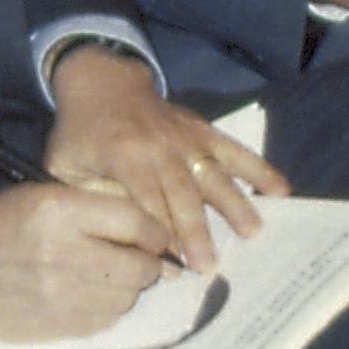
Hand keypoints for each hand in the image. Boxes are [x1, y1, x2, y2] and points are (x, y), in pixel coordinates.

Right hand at [0, 181, 171, 341]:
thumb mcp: (41, 195)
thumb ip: (94, 207)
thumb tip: (150, 232)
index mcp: (60, 211)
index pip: (134, 221)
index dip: (154, 230)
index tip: (156, 235)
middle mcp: (66, 253)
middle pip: (139, 265)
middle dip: (146, 262)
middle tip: (136, 257)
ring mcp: (63, 296)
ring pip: (127, 297)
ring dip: (127, 287)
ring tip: (107, 275)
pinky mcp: (59, 326)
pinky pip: (106, 320)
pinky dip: (107, 307)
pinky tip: (88, 294)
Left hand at [43, 45, 285, 273]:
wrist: (101, 82)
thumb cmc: (81, 134)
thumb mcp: (67, 166)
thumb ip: (92, 197)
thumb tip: (124, 234)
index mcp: (122, 155)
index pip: (145, 200)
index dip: (160, 233)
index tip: (174, 266)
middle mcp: (158, 145)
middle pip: (182, 192)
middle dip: (196, 230)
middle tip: (211, 266)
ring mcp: (184, 137)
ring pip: (212, 172)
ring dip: (233, 202)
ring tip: (254, 231)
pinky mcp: (202, 130)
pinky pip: (233, 150)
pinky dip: (257, 169)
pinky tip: (281, 190)